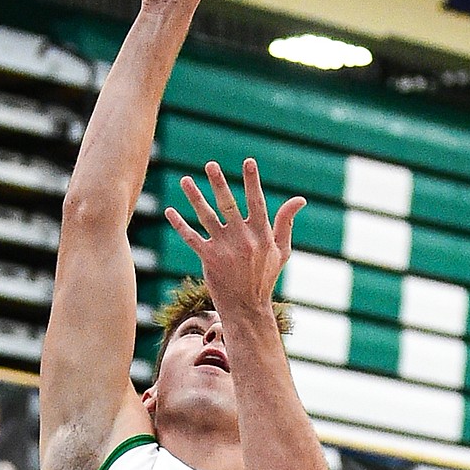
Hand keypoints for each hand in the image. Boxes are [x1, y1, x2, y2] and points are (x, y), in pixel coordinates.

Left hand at [167, 156, 303, 320]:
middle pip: (228, 205)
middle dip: (219, 183)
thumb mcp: (282, 251)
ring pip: (206, 217)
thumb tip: (299, 200)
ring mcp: (224, 248)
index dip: (252, 181)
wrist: (247, 308)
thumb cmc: (265, 277)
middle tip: (210, 165)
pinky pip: (191, 238)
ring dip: (194, 197)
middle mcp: (242, 239)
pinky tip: (170, 211)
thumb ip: (286, 223)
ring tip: (185, 180)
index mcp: (261, 234)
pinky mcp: (208, 259)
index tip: (249, 162)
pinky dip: (180, 224)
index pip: (257, 202)